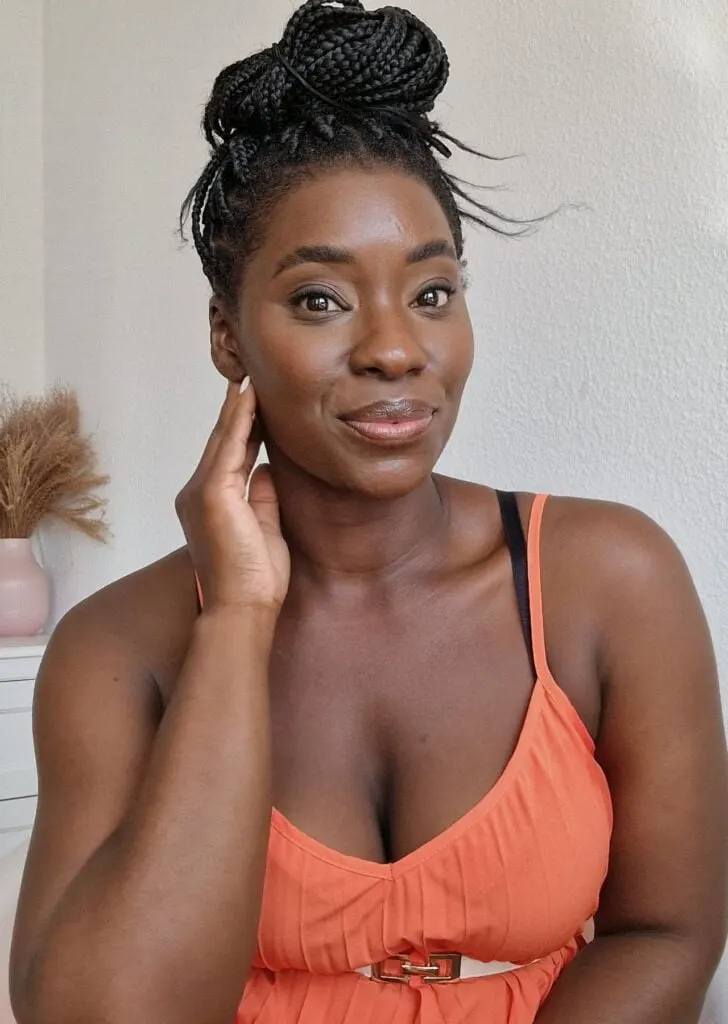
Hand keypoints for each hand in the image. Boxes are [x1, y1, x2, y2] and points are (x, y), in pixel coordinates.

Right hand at [175, 380, 290, 613]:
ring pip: (224, 440)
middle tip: (251, 379)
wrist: (241, 608)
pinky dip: (239, 420)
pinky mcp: (212, 493)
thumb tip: (265, 469)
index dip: (243, 430)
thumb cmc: (253, 581)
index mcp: (210, 504)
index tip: (257, 405)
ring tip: (251, 378)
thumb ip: (262, 498)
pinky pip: (229, 447)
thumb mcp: (264, 530)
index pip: (230, 457)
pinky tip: (248, 398)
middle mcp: (198, 494)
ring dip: (238, 408)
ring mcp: (201, 492)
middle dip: (237, 412)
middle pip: (223, 443)